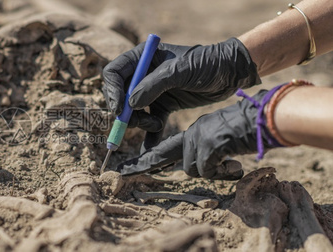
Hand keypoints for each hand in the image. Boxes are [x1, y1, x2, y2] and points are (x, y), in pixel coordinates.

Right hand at [102, 38, 260, 147]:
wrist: (231, 73)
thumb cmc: (206, 63)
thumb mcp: (179, 71)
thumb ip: (153, 85)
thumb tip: (129, 104)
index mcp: (142, 58)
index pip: (114, 73)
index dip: (112, 91)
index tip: (119, 108)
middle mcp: (144, 74)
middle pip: (120, 95)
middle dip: (124, 111)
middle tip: (135, 122)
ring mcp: (153, 91)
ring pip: (133, 112)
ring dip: (140, 122)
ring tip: (156, 124)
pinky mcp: (164, 105)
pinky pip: (150, 122)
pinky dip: (149, 135)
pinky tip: (149, 149)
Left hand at [117, 90, 277, 178]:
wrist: (268, 116)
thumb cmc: (251, 129)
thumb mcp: (223, 139)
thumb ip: (207, 150)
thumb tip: (196, 168)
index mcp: (196, 131)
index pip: (165, 146)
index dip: (146, 159)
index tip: (128, 167)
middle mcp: (194, 132)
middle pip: (168, 154)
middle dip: (144, 163)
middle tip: (123, 170)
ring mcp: (200, 137)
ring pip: (192, 168)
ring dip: (210, 171)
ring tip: (229, 164)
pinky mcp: (210, 143)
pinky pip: (206, 169)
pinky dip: (220, 171)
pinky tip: (234, 164)